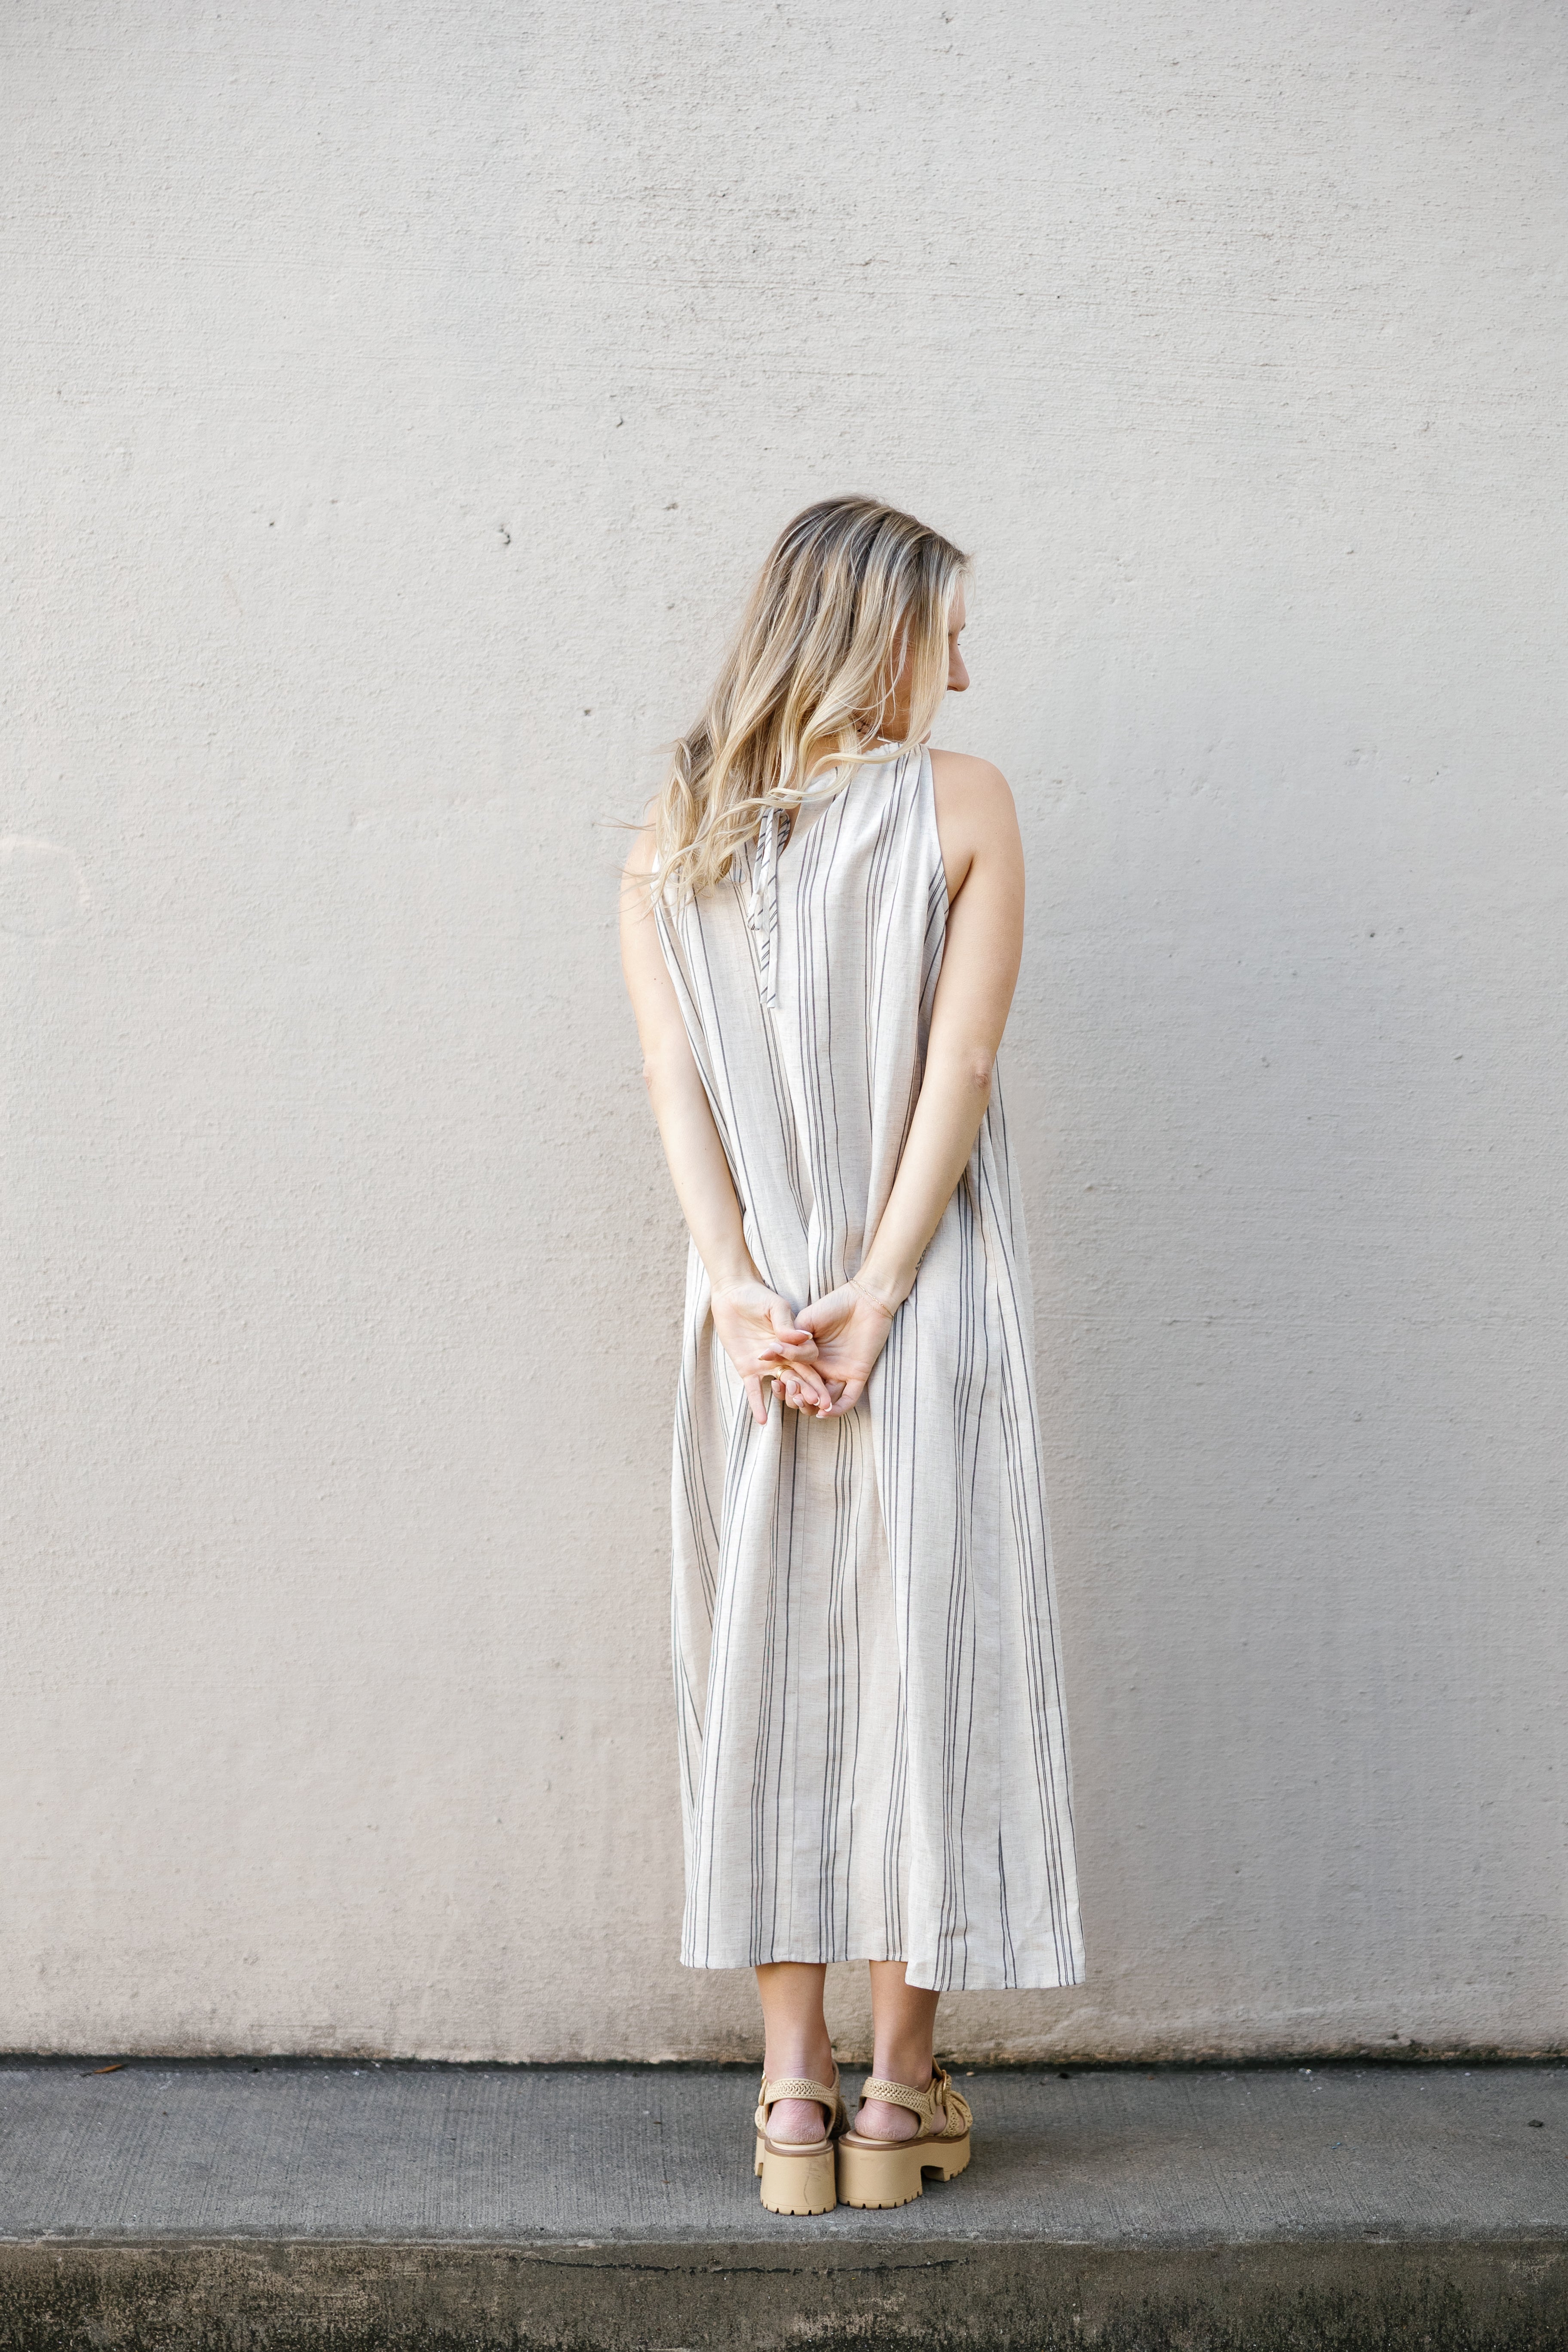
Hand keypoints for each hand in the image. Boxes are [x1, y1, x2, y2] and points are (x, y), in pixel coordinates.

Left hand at [710, 1276, 835, 1426]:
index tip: (828, 1392)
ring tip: (798, 1404)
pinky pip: (754, 1390)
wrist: (732, 1295)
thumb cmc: (757, 1297)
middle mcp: (783, 1358)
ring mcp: (765, 1365)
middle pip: (800, 1378)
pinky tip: (762, 1420)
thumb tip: (804, 1337)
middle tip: (820, 1405)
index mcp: (794, 1344)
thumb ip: (787, 1324)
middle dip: (811, 1391)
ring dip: (790, 1396)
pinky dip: (758, 1404)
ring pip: (782, 1385)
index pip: (810, 1364)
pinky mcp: (747, 1368)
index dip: (819, 1378)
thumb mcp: (776, 1307)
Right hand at [785, 1275, 899, 1417]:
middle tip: (791, 1392)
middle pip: (806, 1393)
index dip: (783, 1384)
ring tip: (804, 1402)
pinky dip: (836, 1409)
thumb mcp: (806, 1322)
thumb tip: (768, 1354)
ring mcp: (839, 1373)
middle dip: (795, 1397)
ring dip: (812, 1406)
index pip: (792, 1378)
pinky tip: (824, 1411)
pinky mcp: (857, 1375)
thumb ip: (790, 1340)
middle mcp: (821, 1369)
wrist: (864, 1299)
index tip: (774, 1383)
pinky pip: (848, 1399)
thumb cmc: (833, 1305)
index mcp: (806, 1357)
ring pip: (824, 1400)